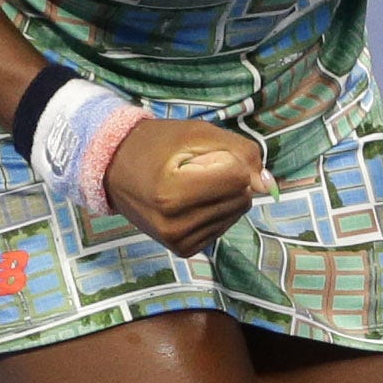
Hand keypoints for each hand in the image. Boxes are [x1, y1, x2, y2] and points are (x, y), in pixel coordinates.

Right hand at [104, 117, 274, 255]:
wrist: (114, 169)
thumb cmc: (157, 144)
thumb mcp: (198, 133)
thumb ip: (241, 152)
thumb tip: (267, 185)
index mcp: (173, 193)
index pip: (239, 177)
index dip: (229, 159)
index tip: (201, 156)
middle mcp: (175, 224)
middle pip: (241, 198)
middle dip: (229, 178)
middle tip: (195, 169)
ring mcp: (177, 241)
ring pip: (236, 214)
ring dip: (224, 195)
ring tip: (191, 184)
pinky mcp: (182, 250)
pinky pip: (222, 228)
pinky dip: (215, 211)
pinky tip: (191, 201)